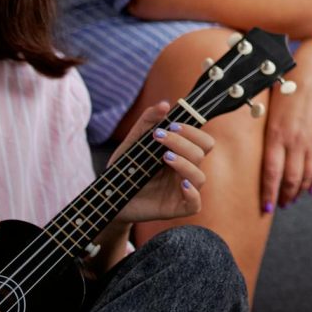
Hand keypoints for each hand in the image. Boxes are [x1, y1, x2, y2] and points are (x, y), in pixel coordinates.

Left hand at [110, 102, 211, 226]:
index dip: (192, 131)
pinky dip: (192, 193)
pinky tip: (182, 184)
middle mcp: (186, 171)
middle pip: (202, 153)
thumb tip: (165, 104)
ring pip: (200, 176)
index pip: (202, 140)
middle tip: (161, 137)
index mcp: (182, 155)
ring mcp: (183, 190)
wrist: (108, 197)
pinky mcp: (177, 207)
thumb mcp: (132, 143)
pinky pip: (195, 203)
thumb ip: (147, 123)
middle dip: (184, 142)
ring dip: (185, 164)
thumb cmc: (125, 170)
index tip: (171, 125)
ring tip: (164, 158)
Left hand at [260, 63, 311, 210]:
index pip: (272, 173)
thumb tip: (251, 158)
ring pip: (307, 176)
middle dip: (284, 197)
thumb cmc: (285, 91)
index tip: (265, 208)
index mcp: (277, 135)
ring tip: (292, 199)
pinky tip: (310, 189)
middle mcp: (296, 141)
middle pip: (291, 179)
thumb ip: (263, 136)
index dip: (268, 194)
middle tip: (279, 206)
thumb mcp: (268, 112)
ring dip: (299, 191)